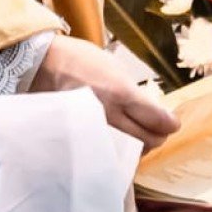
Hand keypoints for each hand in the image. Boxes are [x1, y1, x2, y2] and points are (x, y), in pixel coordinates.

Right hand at [30, 36, 178, 148]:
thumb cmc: (77, 59)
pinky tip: (118, 144)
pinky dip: (117, 152)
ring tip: (138, 137)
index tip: (172, 123)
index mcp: (121, 92)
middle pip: (148, 140)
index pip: (158, 120)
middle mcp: (110, 114)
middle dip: (158, 137)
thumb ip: (132, 91)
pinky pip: (107, 152)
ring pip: (129, 152)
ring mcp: (94, 129)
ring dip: (139, 147)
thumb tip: (150, 107)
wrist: (39, 65)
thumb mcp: (112, 67)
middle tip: (158, 132)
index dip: (170, 124)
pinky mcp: (80, 137)